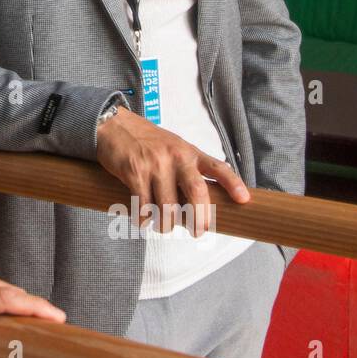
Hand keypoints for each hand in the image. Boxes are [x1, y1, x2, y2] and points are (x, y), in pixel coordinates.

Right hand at [95, 107, 249, 235]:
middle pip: (196, 192)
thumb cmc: (144, 140)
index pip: (217, 167)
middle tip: (197, 232)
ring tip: (163, 227)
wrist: (112, 124)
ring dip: (166, 224)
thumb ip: (187, 167)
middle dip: (199, 218)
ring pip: (168, 206)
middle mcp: (175, 157)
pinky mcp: (133, 171)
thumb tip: (199, 201)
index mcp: (189, 152)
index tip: (244, 200)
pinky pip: (142, 205)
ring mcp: (154, 164)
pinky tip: (142, 220)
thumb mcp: (173, 146)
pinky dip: (143, 219)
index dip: (233, 184)